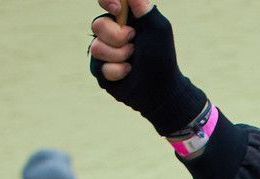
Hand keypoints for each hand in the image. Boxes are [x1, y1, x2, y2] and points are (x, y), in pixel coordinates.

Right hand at [90, 1, 210, 136]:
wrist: (163, 89)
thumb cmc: (163, 57)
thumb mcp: (159, 29)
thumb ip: (145, 8)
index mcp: (124, 20)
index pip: (106, 2)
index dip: (107, 1)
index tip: (118, 9)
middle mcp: (110, 33)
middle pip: (98, 24)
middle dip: (118, 36)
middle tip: (134, 43)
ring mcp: (103, 52)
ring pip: (97, 47)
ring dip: (120, 55)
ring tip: (133, 60)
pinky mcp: (100, 70)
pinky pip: (100, 67)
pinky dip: (119, 71)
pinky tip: (128, 72)